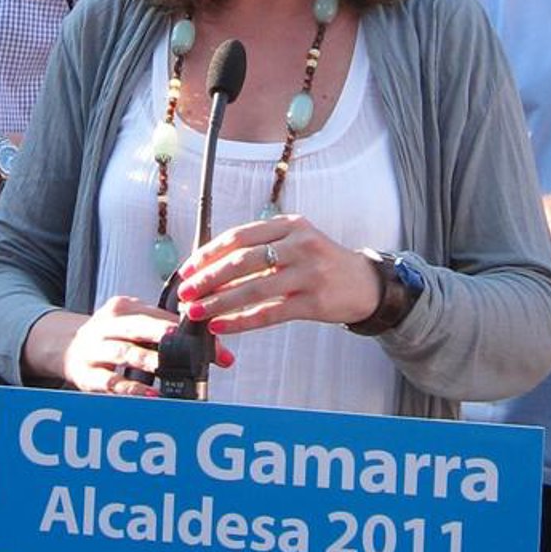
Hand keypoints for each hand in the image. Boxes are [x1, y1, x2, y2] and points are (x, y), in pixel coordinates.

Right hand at [59, 296, 184, 396]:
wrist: (65, 348)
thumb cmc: (107, 336)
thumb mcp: (126, 321)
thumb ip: (157, 325)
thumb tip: (199, 333)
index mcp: (120, 308)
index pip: (150, 312)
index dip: (174, 322)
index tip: (196, 331)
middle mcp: (105, 326)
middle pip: (135, 326)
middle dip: (158, 331)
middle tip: (180, 338)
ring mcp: (95, 350)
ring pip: (123, 352)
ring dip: (146, 359)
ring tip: (168, 366)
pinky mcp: (88, 375)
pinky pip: (112, 382)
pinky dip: (131, 389)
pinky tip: (151, 395)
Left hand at [175, 215, 379, 334]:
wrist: (364, 283)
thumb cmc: (322, 262)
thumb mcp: (295, 242)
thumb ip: (261, 249)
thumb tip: (212, 269)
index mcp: (290, 225)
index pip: (239, 236)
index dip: (208, 253)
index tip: (187, 269)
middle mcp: (300, 245)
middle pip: (243, 260)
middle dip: (208, 278)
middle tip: (186, 292)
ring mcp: (309, 273)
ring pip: (254, 288)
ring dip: (219, 302)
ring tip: (197, 312)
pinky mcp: (314, 302)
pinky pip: (270, 312)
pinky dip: (242, 321)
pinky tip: (223, 325)